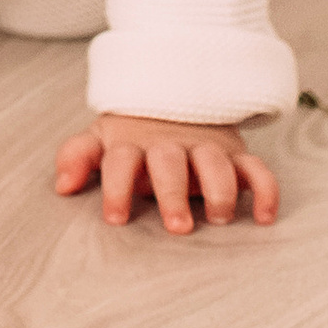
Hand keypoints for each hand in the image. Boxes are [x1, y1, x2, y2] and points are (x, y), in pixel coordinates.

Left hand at [54, 114, 278, 233]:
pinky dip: (265, 190)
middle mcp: (171, 145)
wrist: (177, 99)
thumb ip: (78, 156)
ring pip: (216, 164)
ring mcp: (206, 148)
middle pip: (170, 163)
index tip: (115, 218)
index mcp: (134, 143)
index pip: (121, 161)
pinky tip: (265, 216)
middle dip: (174, 192)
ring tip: (219, 218)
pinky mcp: (236, 154)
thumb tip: (62, 185)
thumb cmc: (134, 135)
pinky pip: (256, 169)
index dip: (117, 187)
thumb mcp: (102, 139)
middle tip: (178, 227)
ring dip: (220, 189)